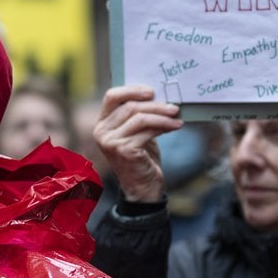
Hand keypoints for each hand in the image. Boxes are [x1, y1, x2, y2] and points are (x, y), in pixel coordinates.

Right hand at [93, 85, 182, 202]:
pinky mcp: (123, 150)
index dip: (132, 90)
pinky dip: (163, 127)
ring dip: (162, 116)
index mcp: (102, 123)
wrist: (142, 186)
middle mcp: (101, 132)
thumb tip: (158, 96)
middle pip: (129, 106)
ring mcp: (110, 142)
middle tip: (174, 107)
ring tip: (176, 117)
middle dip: (155, 105)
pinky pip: (147, 131)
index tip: (152, 92)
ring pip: (140, 118)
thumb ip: (138, 115)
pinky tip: (175, 127)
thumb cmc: (140, 156)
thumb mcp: (136, 132)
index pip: (111, 96)